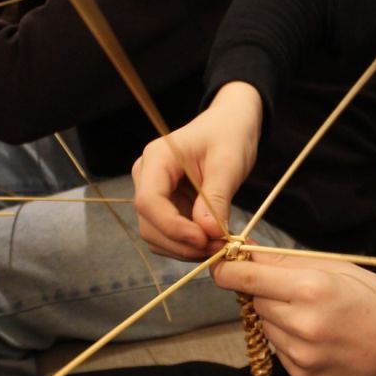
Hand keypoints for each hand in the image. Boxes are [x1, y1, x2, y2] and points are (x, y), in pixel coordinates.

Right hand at [132, 82, 263, 259]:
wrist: (229, 126)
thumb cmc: (228, 135)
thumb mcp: (228, 162)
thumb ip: (216, 197)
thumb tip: (207, 233)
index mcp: (156, 158)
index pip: (149, 201)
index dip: (173, 227)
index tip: (204, 240)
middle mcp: (146, 177)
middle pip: (149, 224)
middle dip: (182, 244)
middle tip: (220, 249)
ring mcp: (153, 194)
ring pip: (156, 236)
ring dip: (186, 250)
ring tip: (220, 246)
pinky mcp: (165, 207)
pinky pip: (169, 236)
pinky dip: (188, 247)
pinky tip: (213, 243)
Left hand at [212, 250, 375, 375]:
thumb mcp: (338, 267)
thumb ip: (287, 262)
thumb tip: (245, 251)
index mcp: (311, 289)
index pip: (245, 278)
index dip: (228, 269)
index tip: (224, 264)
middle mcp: (301, 324)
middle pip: (254, 299)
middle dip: (264, 290)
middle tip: (293, 289)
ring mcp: (300, 354)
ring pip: (264, 325)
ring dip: (276, 315)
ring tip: (312, 314)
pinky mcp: (301, 375)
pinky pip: (278, 348)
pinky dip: (288, 338)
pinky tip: (318, 336)